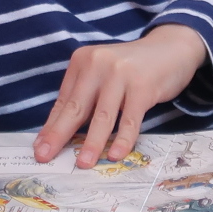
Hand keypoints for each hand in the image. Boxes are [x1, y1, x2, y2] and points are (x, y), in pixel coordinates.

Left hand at [33, 25, 209, 166]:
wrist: (172, 48)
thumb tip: (62, 132)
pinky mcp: (143, 87)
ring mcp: (121, 74)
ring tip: (82, 163)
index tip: (40, 148)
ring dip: (92, 143)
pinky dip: (122, 139)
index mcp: (83, 61)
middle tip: (45, 156)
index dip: (51, 126)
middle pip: (76, 107)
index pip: (64, 100)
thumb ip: (86, 96)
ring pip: (102, 116)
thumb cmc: (133, 68)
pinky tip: (115, 155)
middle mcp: (98, 64)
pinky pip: (130, 120)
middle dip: (59, 135)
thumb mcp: (104, 73)